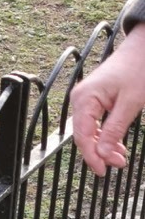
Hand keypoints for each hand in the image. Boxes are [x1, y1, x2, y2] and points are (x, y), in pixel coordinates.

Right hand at [70, 22, 144, 176]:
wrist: (143, 47)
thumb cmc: (139, 68)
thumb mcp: (130, 103)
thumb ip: (114, 130)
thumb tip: (102, 154)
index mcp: (84, 98)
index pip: (83, 136)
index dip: (92, 156)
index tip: (103, 170)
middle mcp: (79, 99)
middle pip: (83, 136)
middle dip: (99, 152)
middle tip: (118, 164)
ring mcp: (85, 100)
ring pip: (89, 132)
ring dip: (103, 146)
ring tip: (120, 156)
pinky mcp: (92, 101)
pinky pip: (94, 124)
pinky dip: (104, 136)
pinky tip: (116, 145)